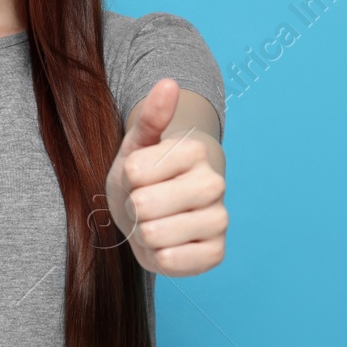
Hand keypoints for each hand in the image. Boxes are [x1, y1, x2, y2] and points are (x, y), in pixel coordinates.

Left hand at [102, 79, 226, 276]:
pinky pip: (171, 262)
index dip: (127, 178)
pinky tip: (168, 244)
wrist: (153, 213)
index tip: (138, 177)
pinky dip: (158, 257)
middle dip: (134, 208)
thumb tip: (169, 83)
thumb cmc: (141, 177)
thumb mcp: (135, 146)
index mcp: (195, 151)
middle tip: (144, 204)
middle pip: (144, 205)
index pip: (135, 171)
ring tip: (155, 223)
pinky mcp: (217, 254)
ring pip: (155, 235)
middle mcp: (215, 183)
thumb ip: (151, 116)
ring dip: (144, 234)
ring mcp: (220, 220)